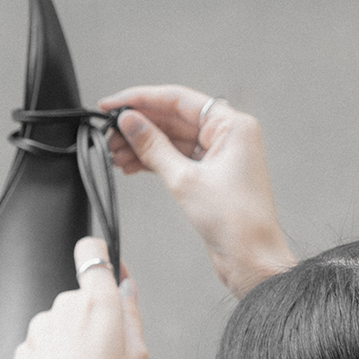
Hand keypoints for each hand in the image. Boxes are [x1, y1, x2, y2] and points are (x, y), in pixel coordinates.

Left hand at [14, 239, 149, 358]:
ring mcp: (40, 327)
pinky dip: (56, 357)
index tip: (106, 264)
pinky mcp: (25, 348)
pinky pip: (46, 344)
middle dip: (94, 318)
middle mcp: (64, 307)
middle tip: (108, 355)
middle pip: (81, 297)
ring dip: (73, 339)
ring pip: (62, 322)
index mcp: (97, 303)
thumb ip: (132, 314)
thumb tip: (126, 288)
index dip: (100, 256)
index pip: (92, 253)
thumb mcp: (138, 357)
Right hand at [97, 85, 295, 295]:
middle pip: (173, 118)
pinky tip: (129, 164)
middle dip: (138, 126)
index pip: (178, 99)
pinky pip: (175, 158)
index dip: (141, 99)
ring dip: (141, 145)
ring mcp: (218, 155)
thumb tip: (129, 121)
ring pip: (171, 139)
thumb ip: (153, 146)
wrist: (251, 259)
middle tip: (108, 133)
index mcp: (232, 125)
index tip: (111, 104)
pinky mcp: (209, 175)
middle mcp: (227, 135)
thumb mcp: (184, 180)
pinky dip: (152, 161)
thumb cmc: (235, 221)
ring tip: (113, 153)